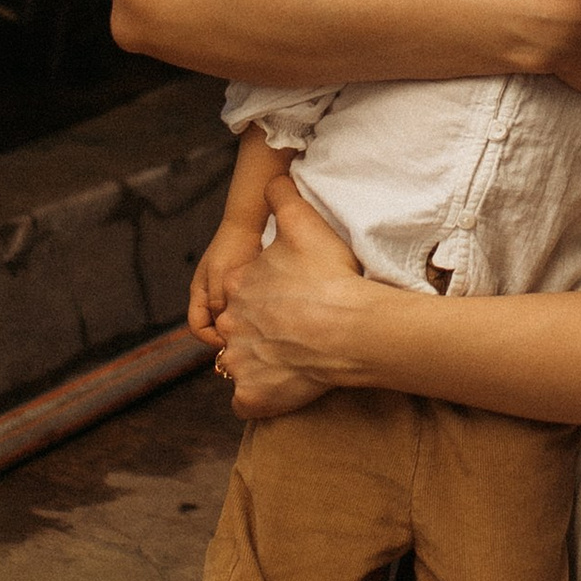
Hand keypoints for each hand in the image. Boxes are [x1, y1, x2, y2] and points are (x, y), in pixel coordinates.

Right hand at [187, 207, 264, 343]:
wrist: (248, 224)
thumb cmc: (233, 247)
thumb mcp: (221, 276)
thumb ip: (217, 302)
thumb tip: (221, 328)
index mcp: (199, 293)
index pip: (197, 328)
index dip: (211, 339)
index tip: (232, 340)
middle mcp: (208, 295)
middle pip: (212, 328)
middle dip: (227, 335)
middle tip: (248, 339)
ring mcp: (222, 292)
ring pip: (227, 320)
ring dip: (239, 326)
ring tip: (257, 327)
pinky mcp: (237, 289)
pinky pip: (239, 310)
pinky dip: (247, 316)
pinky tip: (263, 314)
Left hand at [215, 174, 373, 418]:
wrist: (350, 328)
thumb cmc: (330, 276)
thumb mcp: (302, 222)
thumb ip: (280, 195)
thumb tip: (272, 179)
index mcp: (236, 285)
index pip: (237, 290)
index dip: (263, 295)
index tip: (288, 299)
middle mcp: (230, 324)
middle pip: (237, 327)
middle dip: (257, 329)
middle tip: (291, 329)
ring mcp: (238, 364)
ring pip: (238, 364)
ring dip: (257, 362)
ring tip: (289, 358)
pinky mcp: (251, 397)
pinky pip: (246, 402)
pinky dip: (258, 397)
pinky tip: (280, 387)